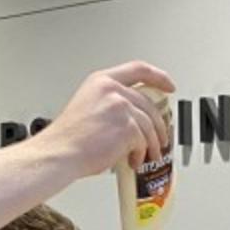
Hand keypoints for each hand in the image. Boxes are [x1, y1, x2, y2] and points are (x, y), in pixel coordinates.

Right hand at [38, 62, 177, 176]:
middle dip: (159, 124)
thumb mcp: (88, 105)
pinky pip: (144, 141)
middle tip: (161, 137)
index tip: (169, 85)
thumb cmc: (69, 138)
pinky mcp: (128, 126)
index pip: (138, 69)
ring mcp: (121, 107)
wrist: (60, 153)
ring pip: (150, 125)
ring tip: (147, 155)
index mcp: (102, 81)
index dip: (159, 77)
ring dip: (152, 144)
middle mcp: (112, 90)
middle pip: (149, 103)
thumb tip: (134, 116)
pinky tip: (134, 160)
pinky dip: (142, 154)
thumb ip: (110, 103)